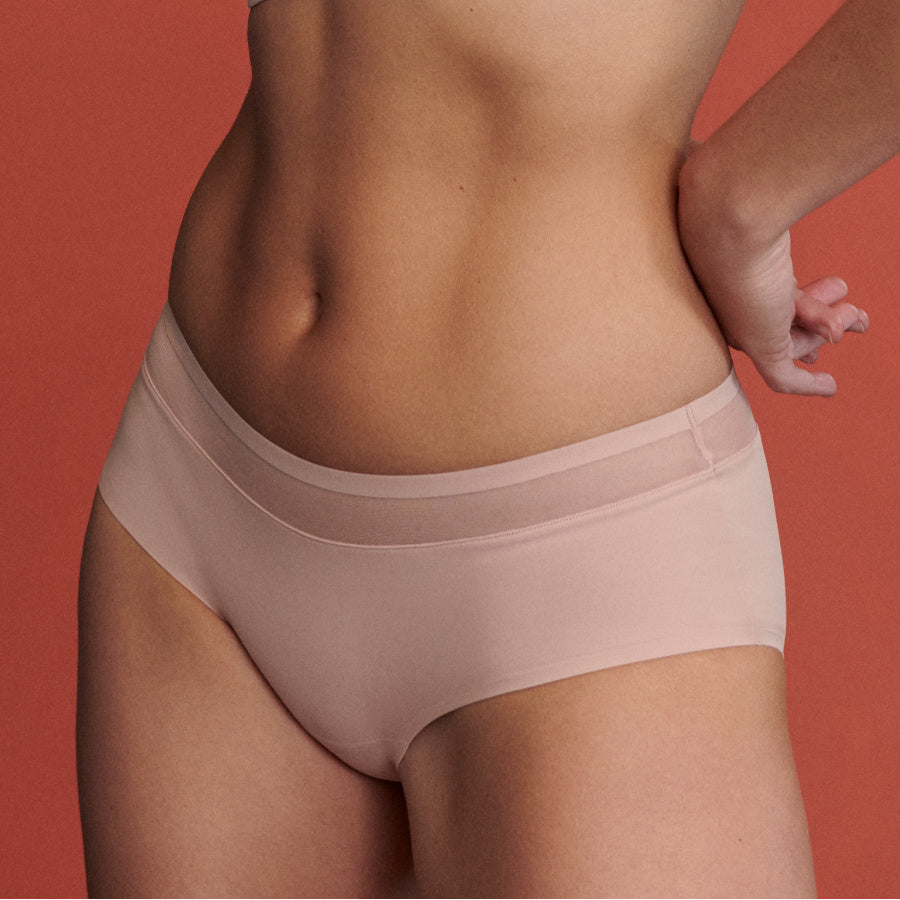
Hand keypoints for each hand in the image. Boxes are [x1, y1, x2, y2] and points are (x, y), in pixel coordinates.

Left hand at [678, 150, 868, 396]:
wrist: (726, 206)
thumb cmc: (731, 183)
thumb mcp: (746, 179)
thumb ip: (749, 170)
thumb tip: (738, 129)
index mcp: (724, 271)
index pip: (763, 293)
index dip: (802, 296)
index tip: (838, 285)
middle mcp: (728, 301)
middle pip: (776, 321)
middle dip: (818, 316)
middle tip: (852, 309)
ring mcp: (742, 323)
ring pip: (788, 344)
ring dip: (824, 334)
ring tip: (854, 319)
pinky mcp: (758, 343)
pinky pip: (784, 379)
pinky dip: (808, 386)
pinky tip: (831, 388)